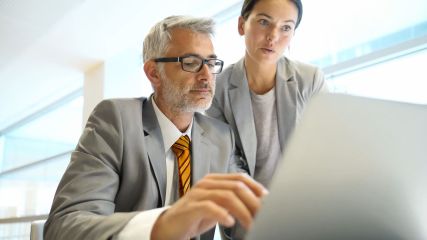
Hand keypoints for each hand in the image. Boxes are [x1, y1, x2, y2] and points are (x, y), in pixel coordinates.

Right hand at [150, 173, 266, 239]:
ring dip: (242, 211)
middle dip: (253, 202)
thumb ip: (233, 202)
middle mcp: (206, 184)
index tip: (268, 200)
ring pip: (226, 196)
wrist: (169, 227)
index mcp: (214, 180)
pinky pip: (209, 207)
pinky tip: (230, 222)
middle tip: (263, 215)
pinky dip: (222, 214)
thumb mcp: (217, 206)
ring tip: (250, 224)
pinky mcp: (190, 208)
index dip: (256, 187)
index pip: (240, 178)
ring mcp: (197, 194)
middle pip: (236, 187)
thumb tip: (258, 204)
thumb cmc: (195, 217)